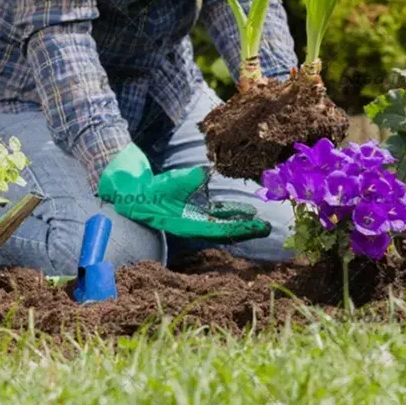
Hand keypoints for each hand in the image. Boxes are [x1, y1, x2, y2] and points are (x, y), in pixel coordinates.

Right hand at [97, 144, 270, 240]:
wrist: (138, 196)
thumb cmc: (153, 191)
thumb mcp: (171, 182)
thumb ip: (189, 179)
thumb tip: (205, 172)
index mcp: (188, 225)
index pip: (219, 230)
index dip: (239, 229)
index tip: (257, 227)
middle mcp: (195, 226)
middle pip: (226, 231)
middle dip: (246, 230)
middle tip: (267, 228)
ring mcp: (197, 220)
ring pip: (224, 225)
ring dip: (242, 223)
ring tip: (261, 222)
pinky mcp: (197, 213)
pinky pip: (219, 215)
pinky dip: (232, 214)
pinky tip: (247, 212)